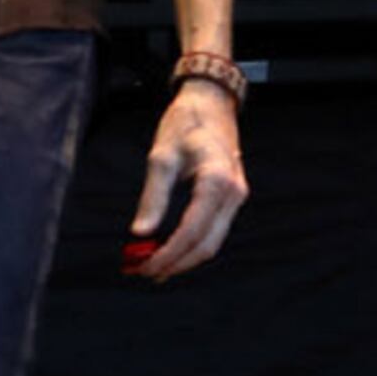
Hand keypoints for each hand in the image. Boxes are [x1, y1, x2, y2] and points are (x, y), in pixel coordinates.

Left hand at [127, 83, 247, 282]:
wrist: (212, 103)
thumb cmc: (186, 124)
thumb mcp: (162, 156)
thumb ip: (153, 197)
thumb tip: (140, 233)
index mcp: (217, 181)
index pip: (193, 230)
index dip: (168, 253)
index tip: (143, 265)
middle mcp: (233, 193)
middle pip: (207, 245)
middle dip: (175, 263)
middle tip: (144, 272)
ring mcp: (236, 197)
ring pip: (212, 242)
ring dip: (184, 258)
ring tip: (154, 266)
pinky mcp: (231, 198)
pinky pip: (214, 231)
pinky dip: (192, 245)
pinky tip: (171, 249)